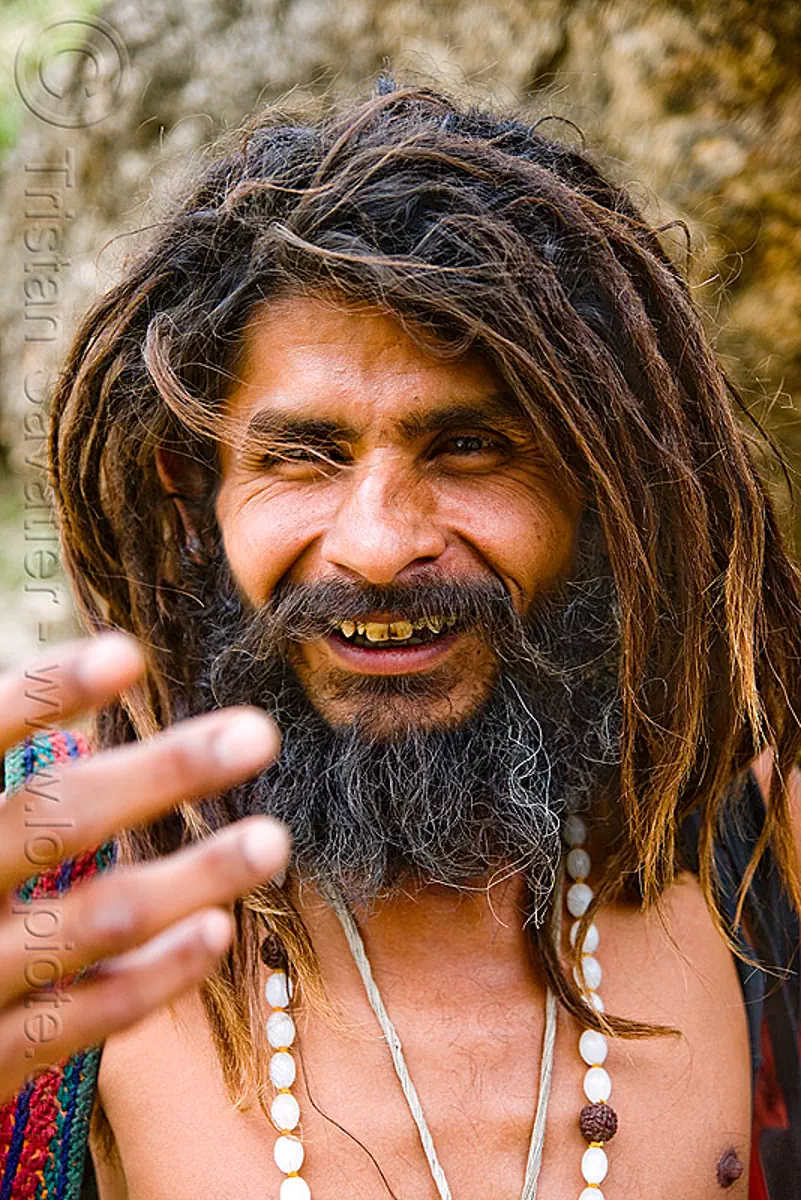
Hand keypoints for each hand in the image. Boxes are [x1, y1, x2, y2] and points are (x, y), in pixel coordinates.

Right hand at [0, 632, 286, 1105]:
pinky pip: (85, 1016)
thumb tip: (95, 677)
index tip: (128, 653)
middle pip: (54, 821)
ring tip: (271, 841)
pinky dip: (156, 975)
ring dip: (194, 876)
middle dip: (161, 774)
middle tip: (258, 735)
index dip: (47, 692)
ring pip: (94, 920)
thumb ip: (5, 777)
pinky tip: (217, 930)